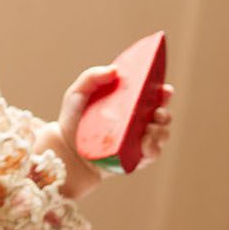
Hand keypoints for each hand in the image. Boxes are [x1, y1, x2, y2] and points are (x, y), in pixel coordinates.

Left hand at [55, 66, 174, 174]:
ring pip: (161, 136)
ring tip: (148, 129)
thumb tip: (115, 70)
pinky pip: (152, 155)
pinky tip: (145, 143)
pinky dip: (153, 149)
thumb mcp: (78, 93)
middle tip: (157, 112)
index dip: (164, 93)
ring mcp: (138, 142)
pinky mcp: (134, 159)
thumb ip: (92, 76)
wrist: (63, 148)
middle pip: (163, 116)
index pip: (154, 96)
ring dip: (161, 132)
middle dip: (165, 113)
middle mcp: (138, 123)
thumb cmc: (72, 119)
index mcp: (130, 104)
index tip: (165, 90)